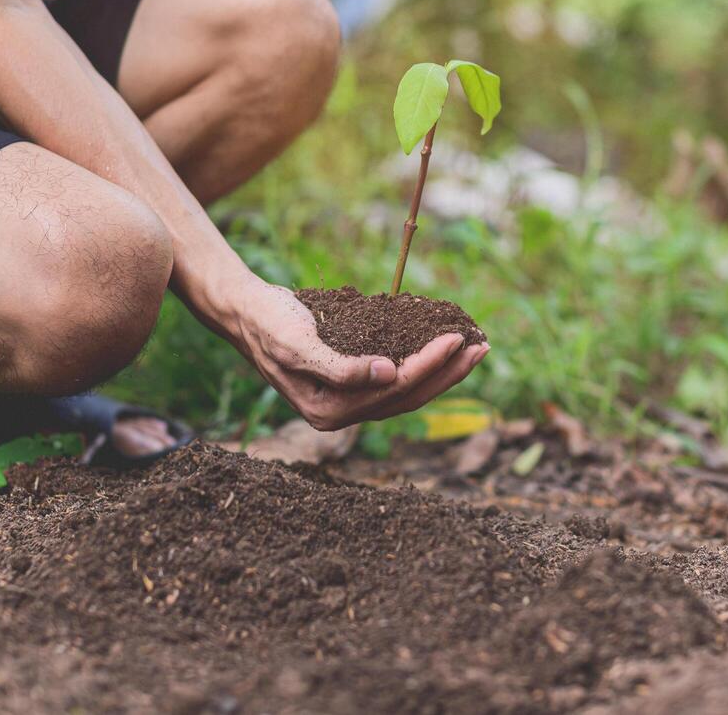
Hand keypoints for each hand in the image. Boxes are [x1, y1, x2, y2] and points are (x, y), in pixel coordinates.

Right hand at [227, 281, 488, 430]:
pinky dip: (422, 364)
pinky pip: (396, 380)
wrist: (246, 312)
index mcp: (329, 411)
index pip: (394, 390)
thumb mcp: (299, 344)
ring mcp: (347, 401)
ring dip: (443, 372)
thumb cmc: (269, 324)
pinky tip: (442, 350)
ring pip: (406, 392)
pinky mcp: (351, 384)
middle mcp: (341, 414)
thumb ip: (340, 367)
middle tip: (481, 346)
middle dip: (448, 373)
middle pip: (408, 396)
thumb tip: (389, 375)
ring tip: (474, 350)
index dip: (430, 365)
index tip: (456, 339)